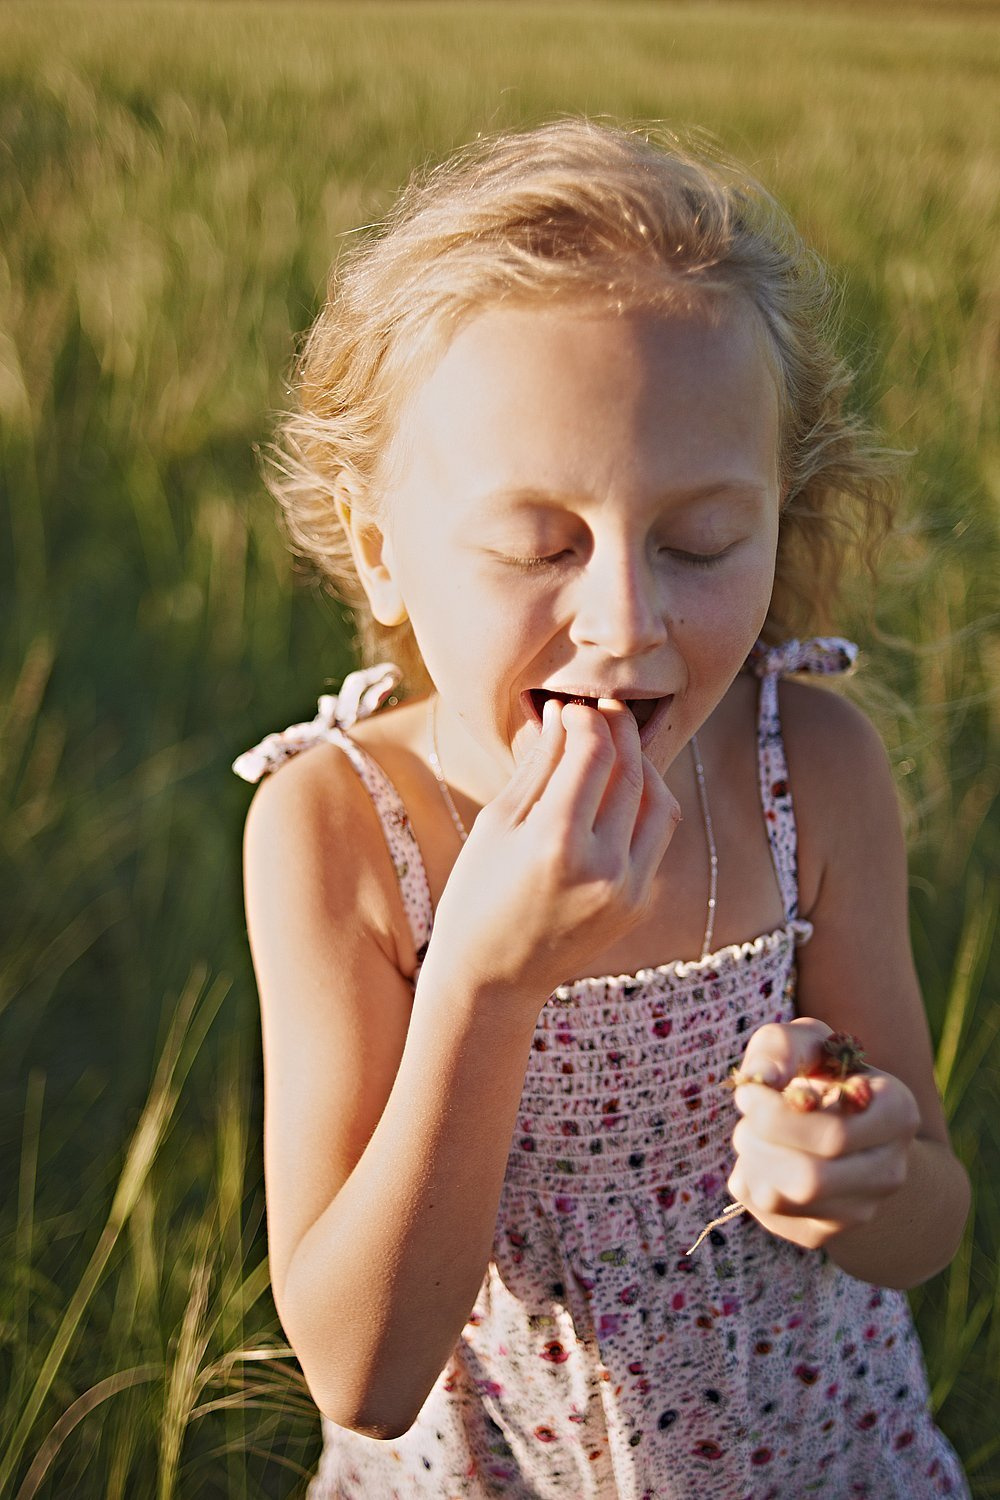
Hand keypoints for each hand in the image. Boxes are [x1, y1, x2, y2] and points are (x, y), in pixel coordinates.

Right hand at [423, 697, 679, 1014]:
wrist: (492, 980)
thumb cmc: (477, 894)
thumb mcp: (497, 824)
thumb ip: (539, 767)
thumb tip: (564, 715)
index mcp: (556, 843)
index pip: (594, 753)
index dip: (587, 719)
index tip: (571, 710)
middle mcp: (602, 867)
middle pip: (631, 772)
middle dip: (618, 731)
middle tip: (600, 711)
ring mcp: (627, 890)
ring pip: (658, 802)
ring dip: (641, 764)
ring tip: (614, 746)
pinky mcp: (638, 903)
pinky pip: (657, 836)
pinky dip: (645, 802)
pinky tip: (620, 788)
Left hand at [727, 1018, 920, 1250]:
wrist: (838, 1123)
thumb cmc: (819, 1075)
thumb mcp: (806, 1041)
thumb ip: (783, 1045)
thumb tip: (764, 1077)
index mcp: (897, 1114)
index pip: (835, 1137)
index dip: (776, 1117)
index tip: (747, 1092)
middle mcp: (890, 1171)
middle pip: (809, 1179)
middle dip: (758, 1141)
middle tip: (744, 1114)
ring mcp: (861, 1209)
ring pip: (783, 1200)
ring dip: (749, 1158)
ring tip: (752, 1132)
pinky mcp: (824, 1232)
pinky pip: (768, 1215)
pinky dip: (748, 1181)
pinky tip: (762, 1157)